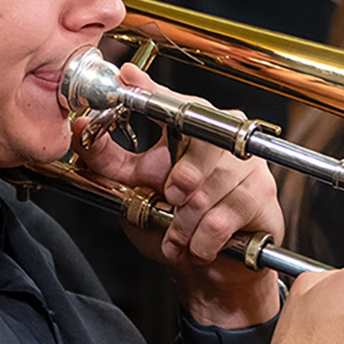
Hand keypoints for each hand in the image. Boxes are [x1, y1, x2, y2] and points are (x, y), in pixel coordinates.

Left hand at [77, 64, 281, 329]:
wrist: (214, 263)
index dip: (150, 89)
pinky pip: (222, 219)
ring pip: (207, 191)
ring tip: (177, 236)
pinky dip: (201, 241)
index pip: (173, 99)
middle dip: (179, 179)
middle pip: (201, 143)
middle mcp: (225, 133)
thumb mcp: (134, 185)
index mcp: (193, 122)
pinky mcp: (262, 196)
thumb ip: (107, 160)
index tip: (129, 79)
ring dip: (183, 224)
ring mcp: (248, 164)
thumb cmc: (175, 218)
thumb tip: (81, 129)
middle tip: (170, 198)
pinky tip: (197, 246)